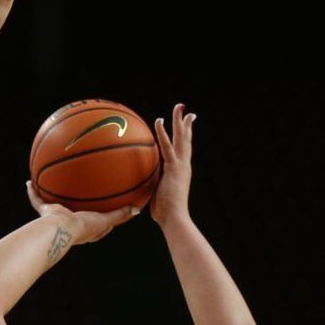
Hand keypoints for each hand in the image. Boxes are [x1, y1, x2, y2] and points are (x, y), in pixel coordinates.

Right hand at [26, 181, 138, 246]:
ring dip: (51, 196)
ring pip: (53, 205)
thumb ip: (120, 215)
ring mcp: (56, 218)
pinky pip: (37, 200)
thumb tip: (137, 210)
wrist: (62, 228)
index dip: (102, 220)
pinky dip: (33, 192)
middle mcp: (71, 223)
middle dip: (76, 206)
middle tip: (80, 196)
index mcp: (86, 229)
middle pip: (74, 213)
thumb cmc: (84, 227)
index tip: (106, 210)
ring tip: (50, 183)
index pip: (97, 225)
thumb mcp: (105, 220)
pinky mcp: (45, 212)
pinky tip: (29, 181)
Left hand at [151, 103, 196, 225]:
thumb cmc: (165, 214)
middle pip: (186, 140)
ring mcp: (180, 165)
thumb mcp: (157, 197)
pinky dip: (163, 132)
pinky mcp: (174, 167)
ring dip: (179, 121)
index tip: (184, 127)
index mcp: (180, 171)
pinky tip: (159, 120)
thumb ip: (151, 188)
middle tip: (186, 110)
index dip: (183, 138)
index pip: (182, 150)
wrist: (174, 218)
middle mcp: (183, 165)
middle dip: (186, 124)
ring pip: (182, 138)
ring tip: (179, 106)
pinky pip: (167, 145)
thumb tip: (138, 189)